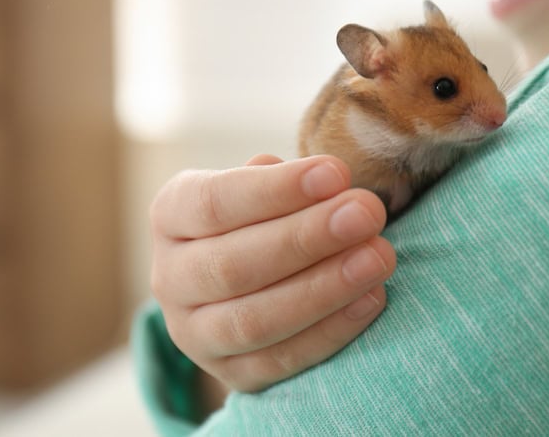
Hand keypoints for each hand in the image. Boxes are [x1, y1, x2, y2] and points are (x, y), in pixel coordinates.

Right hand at [149, 154, 395, 400]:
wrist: (258, 276)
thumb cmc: (271, 212)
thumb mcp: (267, 184)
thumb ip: (287, 179)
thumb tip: (325, 180)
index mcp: (171, 215)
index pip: (213, 202)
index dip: (276, 190)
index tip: (336, 172)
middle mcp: (169, 277)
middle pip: (232, 264)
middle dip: (307, 238)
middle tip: (367, 213)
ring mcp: (193, 334)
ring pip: (252, 321)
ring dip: (323, 288)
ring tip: (378, 257)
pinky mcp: (230, 374)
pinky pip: (278, 362)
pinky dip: (329, 331)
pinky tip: (371, 298)